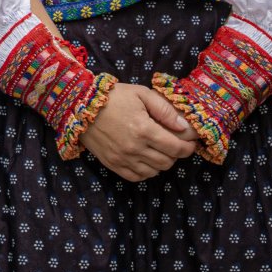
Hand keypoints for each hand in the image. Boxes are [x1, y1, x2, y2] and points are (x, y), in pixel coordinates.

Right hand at [80, 82, 197, 181]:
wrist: (81, 106)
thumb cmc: (114, 97)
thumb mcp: (141, 94)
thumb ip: (164, 110)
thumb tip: (184, 127)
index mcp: (144, 129)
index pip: (175, 148)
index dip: (188, 148)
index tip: (191, 143)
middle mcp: (134, 148)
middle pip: (167, 162)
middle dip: (176, 155)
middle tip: (176, 144)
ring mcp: (122, 159)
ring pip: (154, 171)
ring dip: (162, 163)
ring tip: (161, 150)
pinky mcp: (113, 164)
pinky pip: (137, 177)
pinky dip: (147, 171)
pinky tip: (147, 160)